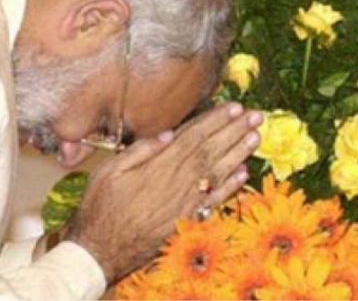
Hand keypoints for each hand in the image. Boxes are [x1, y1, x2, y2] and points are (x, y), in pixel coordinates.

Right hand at [65, 102, 262, 281]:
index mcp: (159, 167)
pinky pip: (214, 201)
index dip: (216, 121)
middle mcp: (177, 183)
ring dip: (239, 154)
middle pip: (211, 151)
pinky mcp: (187, 220)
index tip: (234, 107)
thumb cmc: (101, 207)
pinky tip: (244, 173)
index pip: (194, 137)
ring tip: (256, 137)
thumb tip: (169, 133)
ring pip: (218, 173)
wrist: (102, 251)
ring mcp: (185, 203)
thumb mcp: (109, 172)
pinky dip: (231, 187)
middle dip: (235, 131)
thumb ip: (140, 151)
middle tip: (256, 116)